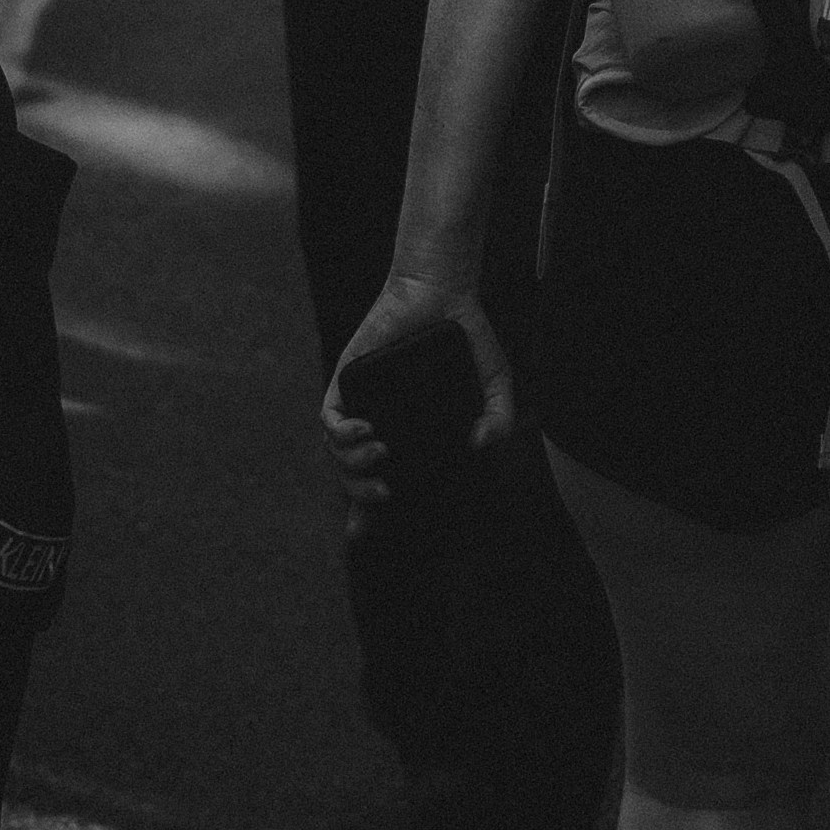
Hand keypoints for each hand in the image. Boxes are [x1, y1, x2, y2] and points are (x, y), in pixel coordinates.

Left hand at [321, 272, 514, 509]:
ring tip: (380, 456)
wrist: (443, 293)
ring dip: (351, 466)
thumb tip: (480, 445)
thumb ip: (499, 416)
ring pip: (337, 453)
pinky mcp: (345, 381)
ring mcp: (359, 405)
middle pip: (352, 477)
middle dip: (360, 496)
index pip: (377, 481)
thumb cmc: (466, 338)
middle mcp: (377, 424)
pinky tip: (366, 431)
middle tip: (384, 494)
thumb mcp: (495, 383)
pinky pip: (329, 419)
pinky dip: (341, 433)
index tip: (362, 535)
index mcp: (405, 435)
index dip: (365, 514)